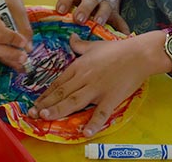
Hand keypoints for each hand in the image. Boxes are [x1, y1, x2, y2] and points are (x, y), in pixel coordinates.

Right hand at [0, 0, 32, 70]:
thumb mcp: (20, 10)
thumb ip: (24, 29)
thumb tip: (28, 48)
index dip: (12, 40)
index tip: (24, 42)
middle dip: (9, 54)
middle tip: (25, 58)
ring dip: (8, 59)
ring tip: (23, 65)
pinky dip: (6, 57)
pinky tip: (17, 63)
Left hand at [28, 33, 147, 136]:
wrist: (139, 54)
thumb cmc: (117, 48)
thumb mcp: (95, 45)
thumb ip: (80, 45)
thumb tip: (70, 37)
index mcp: (80, 65)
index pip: (59, 82)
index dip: (47, 93)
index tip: (35, 102)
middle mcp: (85, 78)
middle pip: (62, 93)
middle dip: (46, 104)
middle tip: (32, 114)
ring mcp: (97, 88)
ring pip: (74, 101)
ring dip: (59, 110)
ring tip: (46, 117)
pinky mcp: (111, 97)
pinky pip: (101, 113)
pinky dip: (93, 123)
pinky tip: (85, 133)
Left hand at [54, 0, 129, 33]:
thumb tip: (33, 0)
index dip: (65, 0)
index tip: (59, 10)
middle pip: (89, 0)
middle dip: (84, 8)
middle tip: (78, 18)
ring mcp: (106, 3)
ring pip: (105, 7)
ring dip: (102, 15)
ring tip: (98, 22)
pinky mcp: (116, 11)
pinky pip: (120, 20)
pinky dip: (122, 29)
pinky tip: (123, 36)